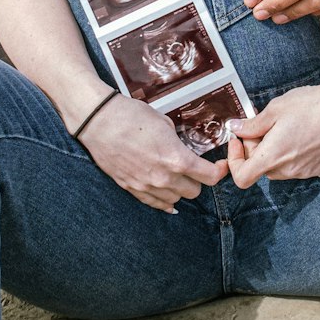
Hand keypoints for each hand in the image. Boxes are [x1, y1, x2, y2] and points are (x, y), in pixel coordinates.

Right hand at [79, 96, 226, 212]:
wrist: (99, 122)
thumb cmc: (131, 116)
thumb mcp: (163, 122)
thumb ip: (177, 141)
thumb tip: (184, 147)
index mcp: (176, 159)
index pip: (209, 177)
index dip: (218, 172)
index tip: (220, 166)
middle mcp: (164, 178)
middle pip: (194, 191)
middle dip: (198, 179)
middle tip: (196, 167)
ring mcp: (147, 187)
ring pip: (176, 200)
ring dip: (180, 188)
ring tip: (178, 175)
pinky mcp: (132, 190)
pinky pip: (156, 204)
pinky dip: (165, 200)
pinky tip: (167, 195)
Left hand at [226, 81, 319, 187]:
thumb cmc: (310, 105)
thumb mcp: (275, 109)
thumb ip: (251, 124)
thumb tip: (234, 129)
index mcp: (274, 156)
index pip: (242, 178)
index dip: (235, 161)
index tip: (238, 141)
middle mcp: (288, 170)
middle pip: (260, 168)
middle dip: (255, 149)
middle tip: (262, 125)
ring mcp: (304, 173)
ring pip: (278, 167)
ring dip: (274, 152)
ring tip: (283, 127)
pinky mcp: (318, 170)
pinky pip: (296, 167)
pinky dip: (291, 154)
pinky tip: (300, 133)